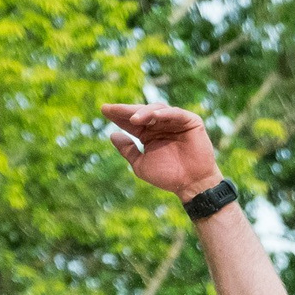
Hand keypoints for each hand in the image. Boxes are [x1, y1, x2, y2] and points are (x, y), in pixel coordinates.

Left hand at [101, 103, 224, 201]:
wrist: (191, 185)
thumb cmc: (167, 177)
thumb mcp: (140, 164)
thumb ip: (127, 150)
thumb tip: (112, 135)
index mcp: (148, 134)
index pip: (131, 122)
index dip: (118, 116)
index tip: (103, 110)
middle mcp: (160, 125)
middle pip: (142, 113)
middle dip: (127, 111)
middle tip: (113, 109)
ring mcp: (175, 122)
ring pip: (157, 110)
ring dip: (144, 112)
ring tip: (133, 119)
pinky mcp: (190, 121)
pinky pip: (176, 113)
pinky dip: (164, 113)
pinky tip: (153, 116)